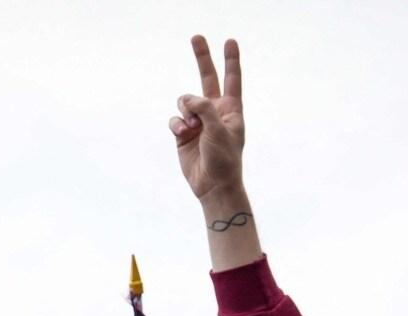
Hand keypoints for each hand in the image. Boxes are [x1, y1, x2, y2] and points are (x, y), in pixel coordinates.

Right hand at [169, 36, 244, 203]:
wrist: (212, 186)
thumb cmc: (224, 159)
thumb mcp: (219, 130)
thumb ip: (204, 108)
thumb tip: (187, 99)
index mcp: (230, 110)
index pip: (232, 79)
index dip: (231, 60)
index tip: (230, 41)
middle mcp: (214, 112)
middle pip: (207, 78)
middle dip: (202, 58)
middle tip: (196, 37)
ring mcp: (198, 122)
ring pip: (184, 101)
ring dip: (185, 111)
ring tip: (192, 128)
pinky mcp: (183, 134)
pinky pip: (175, 119)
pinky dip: (177, 125)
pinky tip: (184, 135)